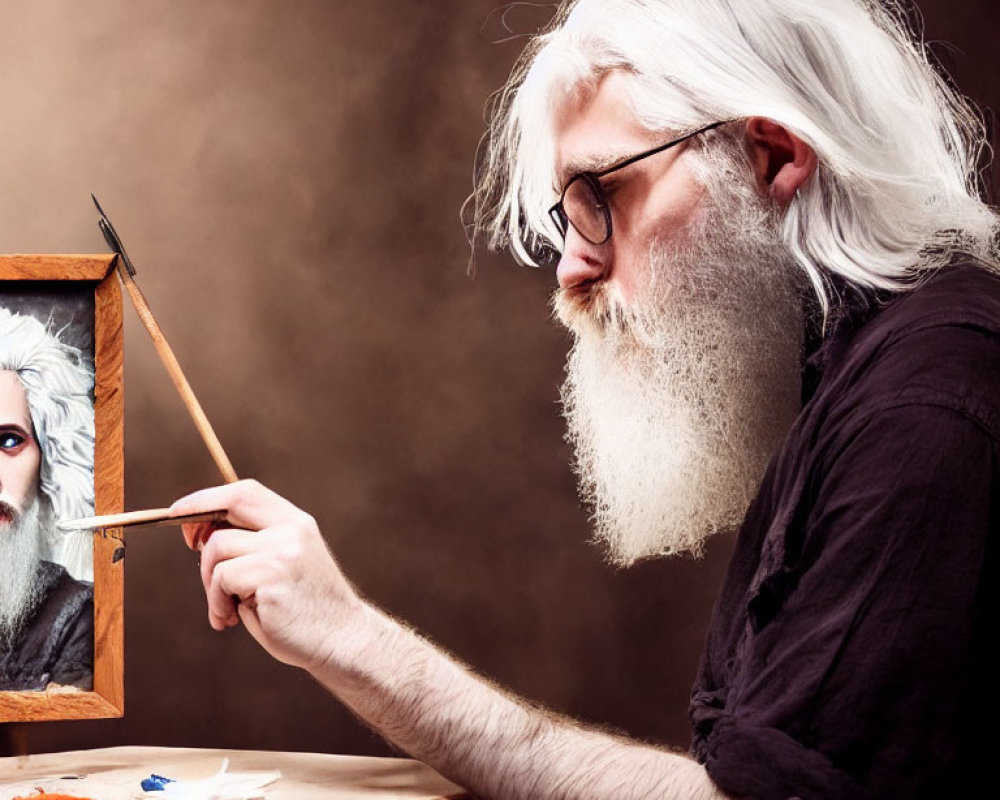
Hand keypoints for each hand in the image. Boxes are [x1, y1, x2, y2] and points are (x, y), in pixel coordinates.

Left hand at [170, 479, 363, 670]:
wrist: (341, 639)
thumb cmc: (305, 608)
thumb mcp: (285, 563)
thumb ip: (253, 545)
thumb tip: (201, 533)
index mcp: (296, 522)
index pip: (244, 492)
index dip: (206, 499)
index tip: (180, 514)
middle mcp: (290, 531)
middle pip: (228, 507)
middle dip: (198, 530)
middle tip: (195, 554)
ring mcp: (282, 553)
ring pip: (217, 549)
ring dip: (210, 584)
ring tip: (226, 610)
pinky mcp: (271, 579)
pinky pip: (222, 580)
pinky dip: (217, 603)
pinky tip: (233, 620)